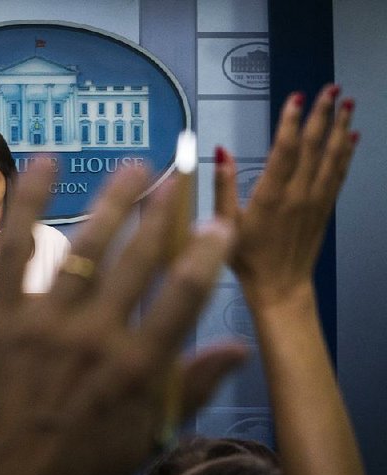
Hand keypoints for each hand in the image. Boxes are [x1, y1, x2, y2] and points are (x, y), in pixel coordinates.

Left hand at [0, 164, 245, 474]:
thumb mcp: (139, 442)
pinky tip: (42, 167)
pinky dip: (28, 204)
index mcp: (137, 370)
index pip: (186, 295)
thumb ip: (188, 390)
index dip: (207, 252)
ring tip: (135, 167)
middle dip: (164, 212)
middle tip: (178, 177)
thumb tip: (237, 350)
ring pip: (87, 246)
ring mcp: (45, 323)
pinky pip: (17, 251)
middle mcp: (96, 338)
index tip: (221, 223)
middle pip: (140, 260)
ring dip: (114, 201)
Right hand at [215, 85, 356, 305]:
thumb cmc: (246, 258)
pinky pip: (339, 175)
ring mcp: (315, 200)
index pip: (285, 149)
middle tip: (331, 89)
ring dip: (340, 128)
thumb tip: (221, 151)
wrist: (279, 286)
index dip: (292, 121)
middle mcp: (298, 194)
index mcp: (271, 195)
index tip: (297, 98)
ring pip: (331, 157)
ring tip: (347, 104)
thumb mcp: (223, 224)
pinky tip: (351, 138)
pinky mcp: (324, 208)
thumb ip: (222, 185)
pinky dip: (346, 154)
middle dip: (323, 114)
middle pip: (314, 146)